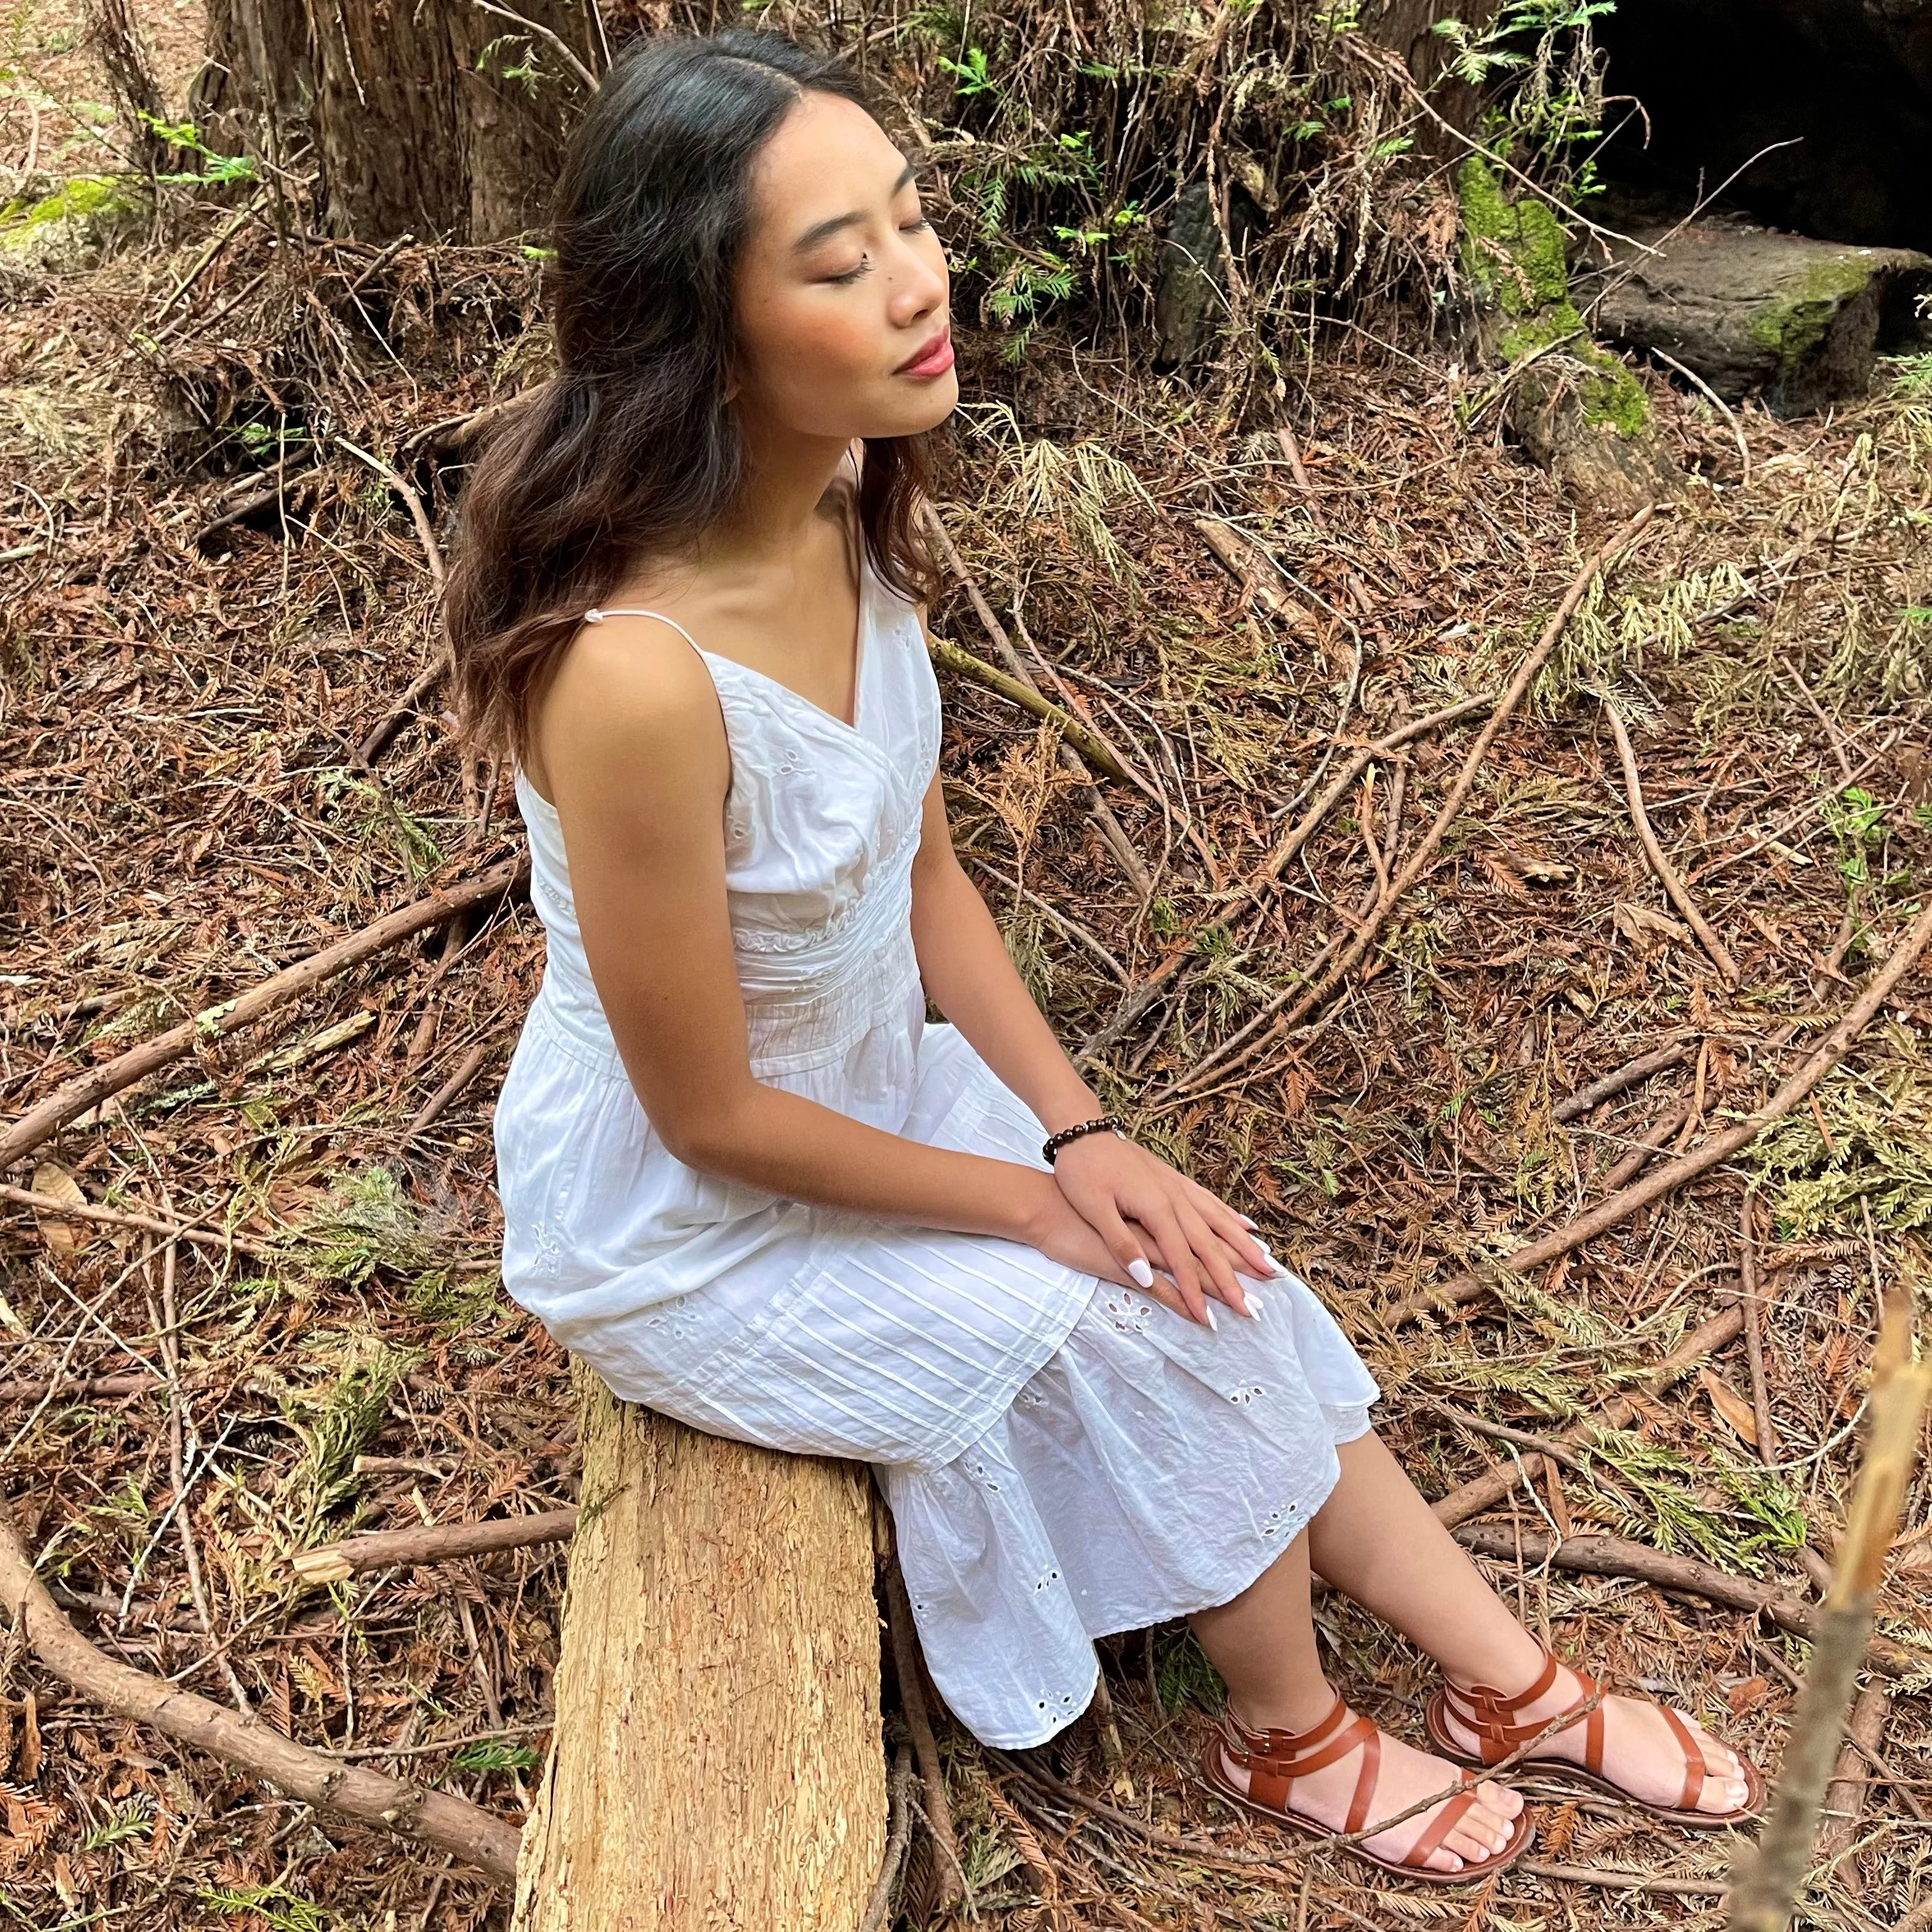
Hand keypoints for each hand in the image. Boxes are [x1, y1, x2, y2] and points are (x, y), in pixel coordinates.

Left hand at [1049, 1130, 1279, 1326]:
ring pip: (1219, 1222)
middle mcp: (1175, 1198)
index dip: (1195, 1292)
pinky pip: (1211, 1203)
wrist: (1083, 1132)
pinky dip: (1231, 1218)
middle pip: (1210, 1245)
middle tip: (1253, 1309)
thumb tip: (1145, 1279)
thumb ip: (1121, 1243)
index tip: (1210, 1321)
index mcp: (1155, 1208)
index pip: (1181, 1259)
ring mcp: (1178, 1187)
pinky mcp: (1174, 1180)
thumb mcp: (1093, 1209)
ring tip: (1268, 1267)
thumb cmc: (1082, 1172)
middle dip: (1233, 1280)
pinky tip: (1247, 1227)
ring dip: (1245, 1248)